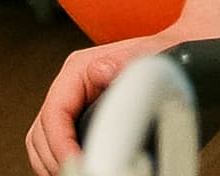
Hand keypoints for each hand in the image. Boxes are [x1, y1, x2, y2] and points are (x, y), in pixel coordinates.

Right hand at [29, 33, 175, 175]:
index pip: (55, 111)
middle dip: (56, 158)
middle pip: (42, 132)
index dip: (61, 142)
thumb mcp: (147, 56)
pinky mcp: (79, 121)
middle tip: (81, 173)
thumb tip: (102, 70)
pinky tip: (77, 169)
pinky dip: (58, 161)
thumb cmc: (163, 55)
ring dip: (52, 162)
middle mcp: (71, 87)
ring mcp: (73, 104)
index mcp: (79, 69)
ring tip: (77, 174)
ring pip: (42, 142)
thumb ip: (123, 62)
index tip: (79, 162)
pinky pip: (54, 146)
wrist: (177, 56)